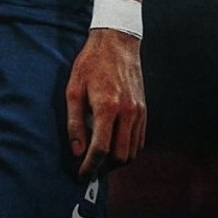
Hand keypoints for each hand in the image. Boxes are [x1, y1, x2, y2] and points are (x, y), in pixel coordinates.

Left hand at [65, 28, 146, 178]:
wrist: (116, 42)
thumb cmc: (91, 63)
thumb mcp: (74, 89)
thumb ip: (75, 122)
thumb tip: (77, 151)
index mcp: (107, 107)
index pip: (100, 149)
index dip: (90, 167)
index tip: (82, 175)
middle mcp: (127, 112)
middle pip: (119, 156)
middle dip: (104, 167)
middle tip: (90, 167)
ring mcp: (138, 112)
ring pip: (132, 151)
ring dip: (116, 161)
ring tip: (101, 158)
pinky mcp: (144, 110)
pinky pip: (139, 140)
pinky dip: (128, 149)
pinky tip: (114, 145)